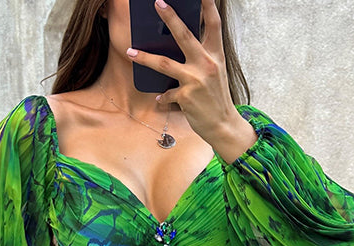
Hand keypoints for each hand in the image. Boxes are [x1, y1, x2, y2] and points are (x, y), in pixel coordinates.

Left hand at [126, 0, 256, 160]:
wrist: (223, 125)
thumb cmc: (216, 98)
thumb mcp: (215, 73)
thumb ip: (201, 58)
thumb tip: (179, 46)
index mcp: (216, 55)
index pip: (214, 24)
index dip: (208, 5)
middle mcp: (207, 64)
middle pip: (184, 35)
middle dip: (170, 17)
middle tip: (157, 2)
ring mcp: (195, 80)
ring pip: (164, 64)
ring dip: (145, 57)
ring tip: (130, 52)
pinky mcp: (186, 96)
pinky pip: (167, 93)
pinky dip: (163, 96)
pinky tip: (161, 99)